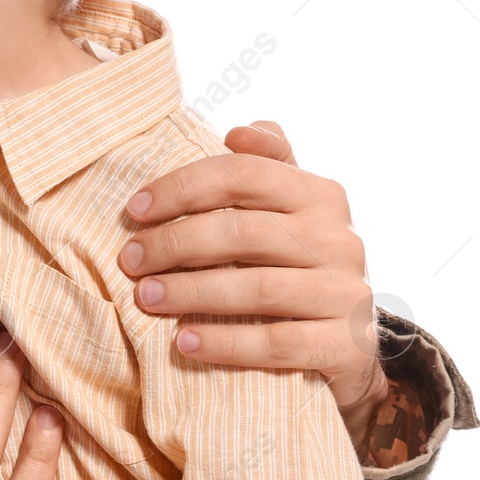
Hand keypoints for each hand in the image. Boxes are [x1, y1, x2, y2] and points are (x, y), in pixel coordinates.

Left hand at [119, 120, 386, 444]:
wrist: (350, 343)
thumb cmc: (297, 265)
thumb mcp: (289, 210)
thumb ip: (266, 166)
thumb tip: (238, 132)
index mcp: (320, 195)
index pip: (243, 175)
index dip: (182, 188)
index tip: (134, 210)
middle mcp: (340, 239)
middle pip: (244, 231)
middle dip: (175, 244)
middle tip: (129, 261)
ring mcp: (347, 294)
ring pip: (258, 289)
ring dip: (191, 293)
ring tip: (144, 298)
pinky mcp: (347, 346)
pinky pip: (277, 344)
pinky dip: (225, 343)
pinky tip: (184, 343)